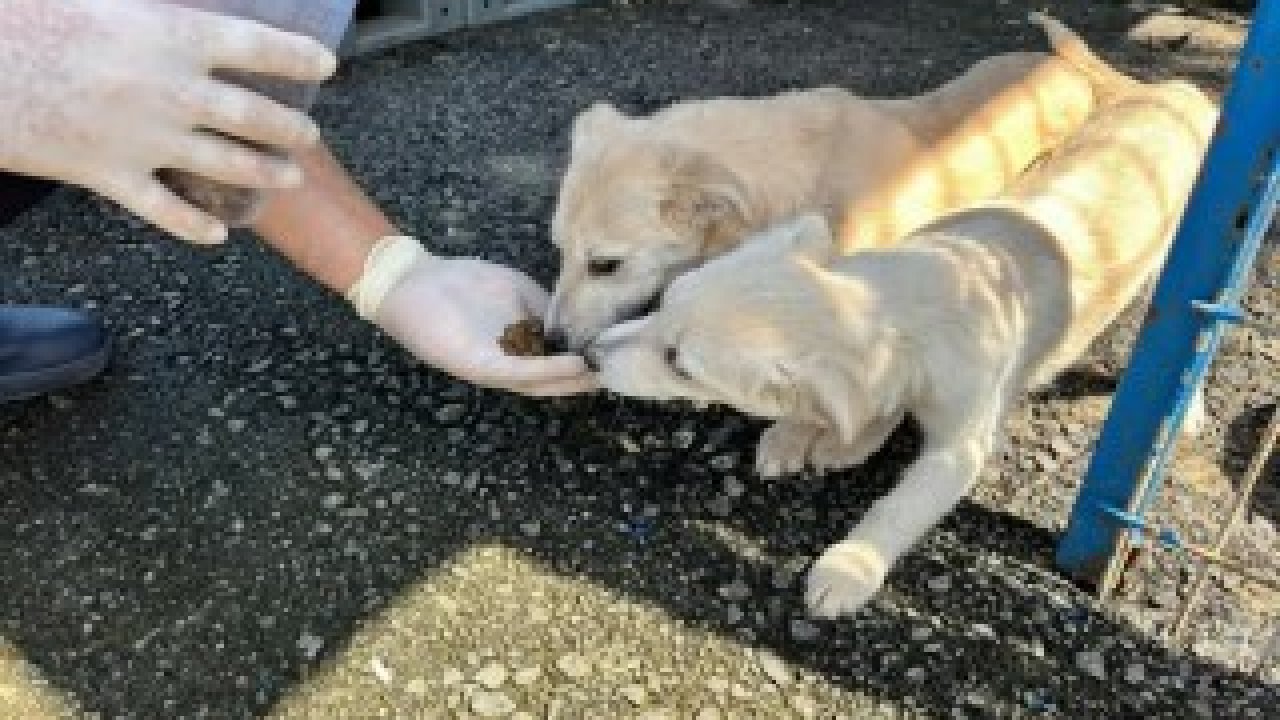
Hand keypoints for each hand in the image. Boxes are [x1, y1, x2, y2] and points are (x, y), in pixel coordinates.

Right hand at [0, 0, 336, 243]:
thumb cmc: (33, 20)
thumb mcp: (108, 4)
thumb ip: (161, 22)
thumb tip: (198, 31)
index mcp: (171, 35)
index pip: (258, 46)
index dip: (298, 56)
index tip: (326, 65)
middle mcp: (171, 90)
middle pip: (254, 116)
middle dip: (290, 128)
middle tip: (310, 135)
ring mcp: (145, 138)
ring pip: (226, 165)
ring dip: (265, 173)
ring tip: (289, 177)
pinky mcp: (111, 174)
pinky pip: (165, 210)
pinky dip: (195, 227)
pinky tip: (217, 236)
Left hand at [352, 238, 596, 396]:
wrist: (413, 281)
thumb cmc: (462, 283)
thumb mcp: (516, 292)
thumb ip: (544, 307)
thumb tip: (577, 318)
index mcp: (517, 348)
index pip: (556, 361)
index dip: (586, 361)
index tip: (618, 354)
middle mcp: (507, 364)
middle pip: (552, 381)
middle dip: (585, 380)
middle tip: (620, 374)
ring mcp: (493, 367)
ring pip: (539, 384)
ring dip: (572, 382)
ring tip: (603, 376)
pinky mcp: (478, 365)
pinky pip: (519, 372)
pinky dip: (548, 371)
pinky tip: (574, 366)